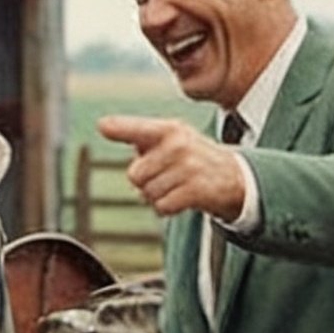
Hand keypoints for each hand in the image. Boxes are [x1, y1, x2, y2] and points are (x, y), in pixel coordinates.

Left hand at [98, 115, 247, 220]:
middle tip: (165, 175)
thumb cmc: (188, 157)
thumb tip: (105, 125)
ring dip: (157, 195)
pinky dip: (166, 207)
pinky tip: (181, 197)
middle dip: (144, 182)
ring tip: (175, 185)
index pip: (139, 130)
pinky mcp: (195, 190)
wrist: (230, 175)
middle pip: (134, 175)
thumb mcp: (169, 139)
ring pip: (147, 194)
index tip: (102, 126)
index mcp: (169, 130)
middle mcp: (178, 145)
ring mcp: (188, 167)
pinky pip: (161, 207)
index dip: (120, 128)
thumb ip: (138, 135)